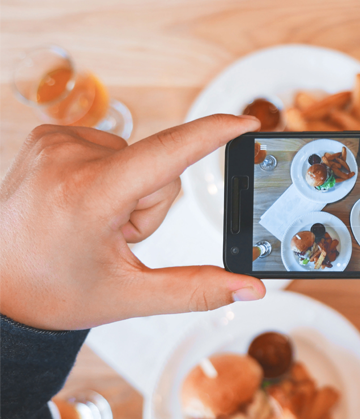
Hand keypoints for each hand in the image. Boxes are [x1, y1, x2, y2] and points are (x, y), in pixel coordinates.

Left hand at [0, 115, 264, 330]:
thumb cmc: (53, 292)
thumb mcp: (130, 296)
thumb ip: (198, 290)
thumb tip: (250, 289)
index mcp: (89, 196)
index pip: (168, 153)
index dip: (214, 134)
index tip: (246, 122)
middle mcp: (68, 157)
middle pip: (159, 169)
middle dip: (151, 205)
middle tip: (114, 237)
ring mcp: (54, 142)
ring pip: (137, 159)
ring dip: (130, 192)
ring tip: (93, 222)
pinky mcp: (49, 136)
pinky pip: (111, 149)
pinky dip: (109, 177)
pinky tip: (82, 203)